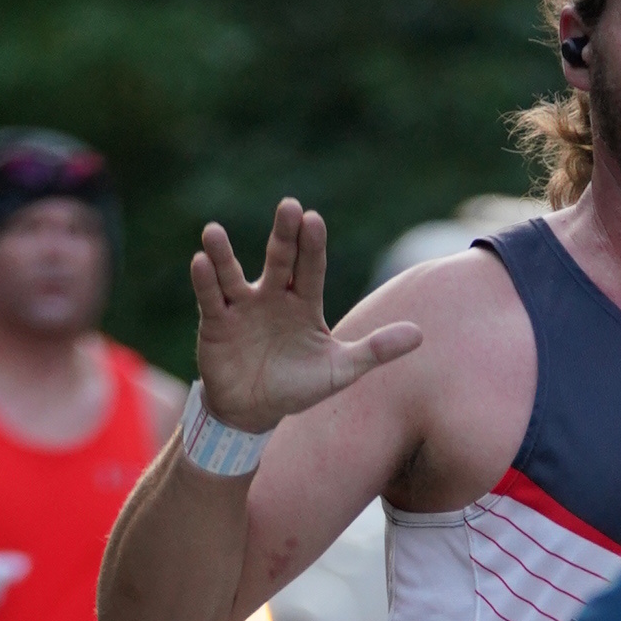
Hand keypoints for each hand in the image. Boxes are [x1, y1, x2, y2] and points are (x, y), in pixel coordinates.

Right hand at [186, 201, 427, 439]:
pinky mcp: (216, 323)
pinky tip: (199, 261)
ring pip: (233, 274)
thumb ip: (376, 351)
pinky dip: (204, 282)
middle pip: (279, 260)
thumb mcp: (340, 371)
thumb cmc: (298, 386)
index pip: (311, 267)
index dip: (312, 245)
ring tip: (214, 232)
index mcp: (304, 302)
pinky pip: (210, 299)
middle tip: (289, 206)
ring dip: (224, 253)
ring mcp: (242, 307)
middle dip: (283, 235)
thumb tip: (420, 334)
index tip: (313, 219)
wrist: (254, 413)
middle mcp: (273, 296)